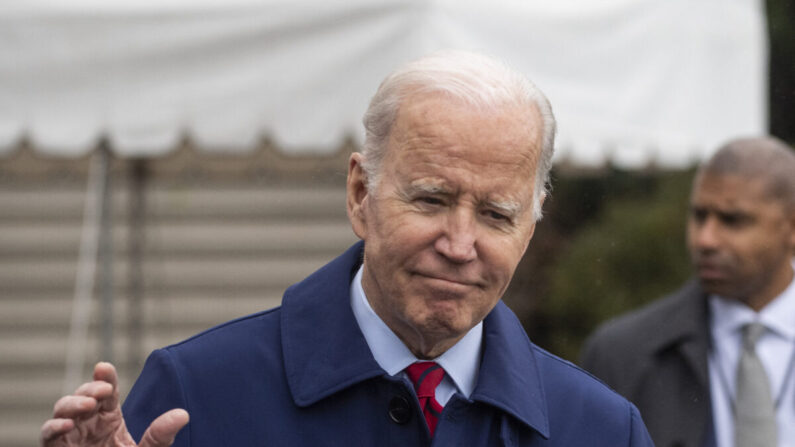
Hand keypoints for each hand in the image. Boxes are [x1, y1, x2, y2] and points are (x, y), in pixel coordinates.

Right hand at [40, 362, 188, 446]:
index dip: (105, 377)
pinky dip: (53, 428)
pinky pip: (48, 436)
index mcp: (108, 417)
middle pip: (82, 395)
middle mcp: (88, 421)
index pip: (106, 390)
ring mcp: (71, 435)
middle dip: (89, 388)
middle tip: (103, 391)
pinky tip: (66, 425)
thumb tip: (183, 414)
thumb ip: (159, 435)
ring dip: (71, 404)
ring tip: (88, 405)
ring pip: (62, 410)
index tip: (104, 367)